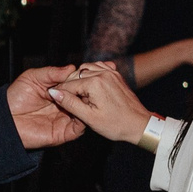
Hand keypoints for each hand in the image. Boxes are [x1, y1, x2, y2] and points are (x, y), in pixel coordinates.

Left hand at [7, 65, 86, 148]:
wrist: (3, 119)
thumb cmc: (15, 98)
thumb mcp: (33, 77)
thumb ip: (52, 72)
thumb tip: (72, 68)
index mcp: (60, 92)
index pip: (79, 86)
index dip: (84, 80)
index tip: (87, 74)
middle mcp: (66, 106)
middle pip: (85, 99)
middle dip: (88, 92)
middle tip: (87, 85)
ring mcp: (66, 120)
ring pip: (86, 113)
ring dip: (87, 104)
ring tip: (84, 96)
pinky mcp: (64, 133)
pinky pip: (80, 127)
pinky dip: (84, 118)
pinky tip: (79, 108)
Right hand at [41, 61, 155, 144]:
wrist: (139, 124)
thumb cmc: (115, 124)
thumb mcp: (88, 117)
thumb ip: (70, 103)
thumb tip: (54, 92)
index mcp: (95, 83)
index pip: (68, 84)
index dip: (59, 93)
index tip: (53, 101)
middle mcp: (103, 73)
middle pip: (75, 75)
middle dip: (68, 85)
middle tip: (64, 100)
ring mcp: (111, 72)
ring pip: (86, 68)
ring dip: (78, 78)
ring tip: (76, 94)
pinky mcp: (116, 75)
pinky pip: (98, 67)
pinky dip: (90, 73)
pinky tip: (89, 85)